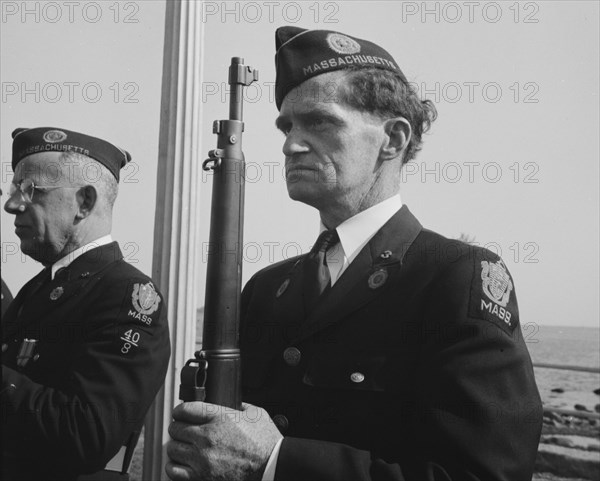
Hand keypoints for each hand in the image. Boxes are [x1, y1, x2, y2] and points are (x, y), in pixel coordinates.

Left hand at [166, 401, 282, 480]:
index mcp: (220, 418)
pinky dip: (175, 466)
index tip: (181, 414)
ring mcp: (202, 459)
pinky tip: (183, 464)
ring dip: (177, 447)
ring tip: (184, 448)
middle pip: (175, 428)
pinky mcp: (201, 478)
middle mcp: (207, 437)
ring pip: (172, 448)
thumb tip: (233, 404)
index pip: (185, 409)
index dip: (180, 410)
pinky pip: (173, 470)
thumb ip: (240, 405)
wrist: (271, 467)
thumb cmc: (266, 442)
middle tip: (184, 431)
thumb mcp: (255, 413)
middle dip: (178, 428)